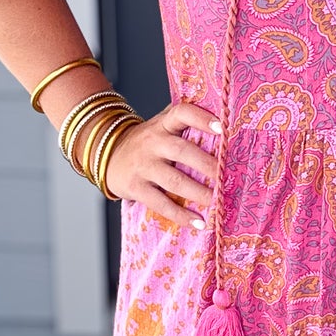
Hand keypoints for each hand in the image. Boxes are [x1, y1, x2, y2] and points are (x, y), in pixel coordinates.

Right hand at [98, 101, 219, 227]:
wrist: (108, 156)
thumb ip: (186, 121)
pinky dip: (181, 215)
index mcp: (163, 124)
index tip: (222, 128)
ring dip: (198, 192)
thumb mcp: (162, 125)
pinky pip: (161, 203)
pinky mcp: (135, 187)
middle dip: (207, 164)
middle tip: (227, 177)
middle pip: (182, 150)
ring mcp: (143, 166)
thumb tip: (227, 122)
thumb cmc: (148, 143)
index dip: (201, 118)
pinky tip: (199, 222)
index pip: (182, 113)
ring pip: (173, 180)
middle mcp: (153, 142)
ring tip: (217, 201)